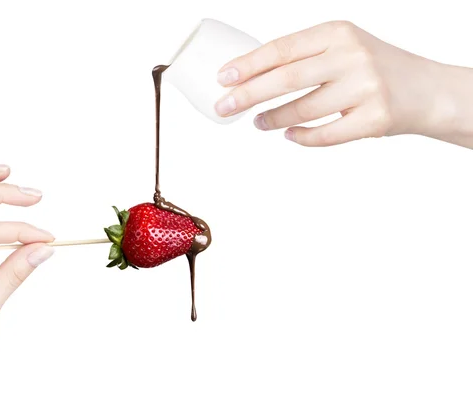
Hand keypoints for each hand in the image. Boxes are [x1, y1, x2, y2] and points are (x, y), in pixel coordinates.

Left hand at [215, 21, 472, 147]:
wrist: (428, 90)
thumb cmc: (375, 69)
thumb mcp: (343, 48)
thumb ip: (305, 57)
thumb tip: (251, 76)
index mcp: (338, 32)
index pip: (282, 48)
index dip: (249, 65)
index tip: (224, 78)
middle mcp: (352, 56)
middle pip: (286, 79)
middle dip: (248, 95)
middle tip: (224, 107)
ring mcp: (366, 88)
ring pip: (302, 110)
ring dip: (273, 119)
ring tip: (258, 122)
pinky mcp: (375, 119)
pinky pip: (325, 135)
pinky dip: (301, 137)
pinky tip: (289, 135)